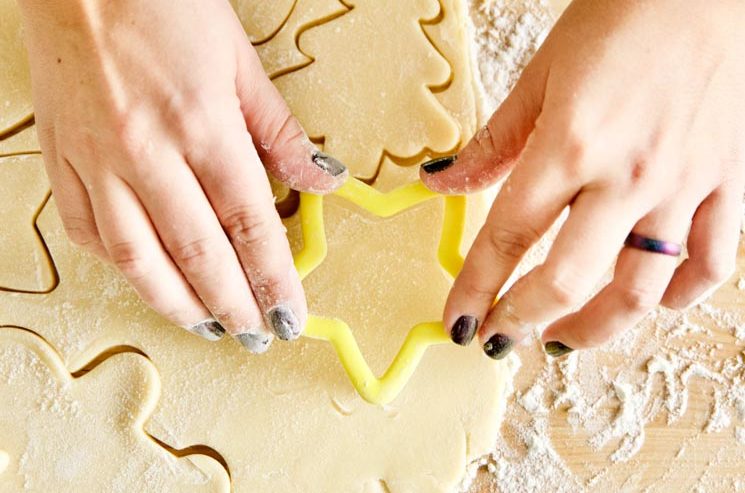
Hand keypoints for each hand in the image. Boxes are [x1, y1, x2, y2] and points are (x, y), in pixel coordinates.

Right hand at [18, 0, 347, 351]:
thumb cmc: (162, 4)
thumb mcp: (238, 60)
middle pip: (198, 254)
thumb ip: (279, 130)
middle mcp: (146, 151)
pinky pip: (88, 231)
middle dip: (232, 304)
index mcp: (201, 124)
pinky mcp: (61, 159)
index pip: (249, 224)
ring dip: (177, 303)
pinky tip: (148, 279)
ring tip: (208, 325)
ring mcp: (97, 159)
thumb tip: (322, 178)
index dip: (272, 279)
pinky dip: (121, 265)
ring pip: (137, 258)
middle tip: (254, 335)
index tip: (289, 315)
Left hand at [420, 0, 744, 357]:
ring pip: (640, 288)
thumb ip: (493, 142)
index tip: (460, 322)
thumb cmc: (626, 17)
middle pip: (567, 279)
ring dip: (594, 327)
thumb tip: (441, 182)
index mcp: (570, 143)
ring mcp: (684, 184)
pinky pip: (711, 262)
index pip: (507, 237)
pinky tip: (651, 301)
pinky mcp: (730, 183)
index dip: (476, 288)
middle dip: (524, 319)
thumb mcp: (543, 75)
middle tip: (504, 335)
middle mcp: (627, 174)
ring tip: (563, 337)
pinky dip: (679, 295)